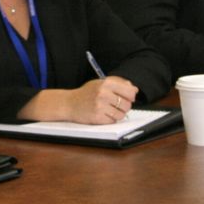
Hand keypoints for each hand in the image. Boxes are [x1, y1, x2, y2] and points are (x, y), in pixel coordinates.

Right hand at [18, 76, 138, 123]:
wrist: (69, 103)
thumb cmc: (86, 93)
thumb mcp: (100, 83)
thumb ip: (118, 83)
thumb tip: (134, 89)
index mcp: (106, 83)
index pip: (129, 92)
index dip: (131, 96)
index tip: (128, 97)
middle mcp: (103, 93)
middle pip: (127, 104)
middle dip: (124, 106)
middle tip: (115, 104)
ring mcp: (100, 106)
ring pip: (121, 114)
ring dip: (117, 114)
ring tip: (108, 110)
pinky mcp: (97, 117)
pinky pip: (113, 121)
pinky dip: (110, 119)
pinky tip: (102, 114)